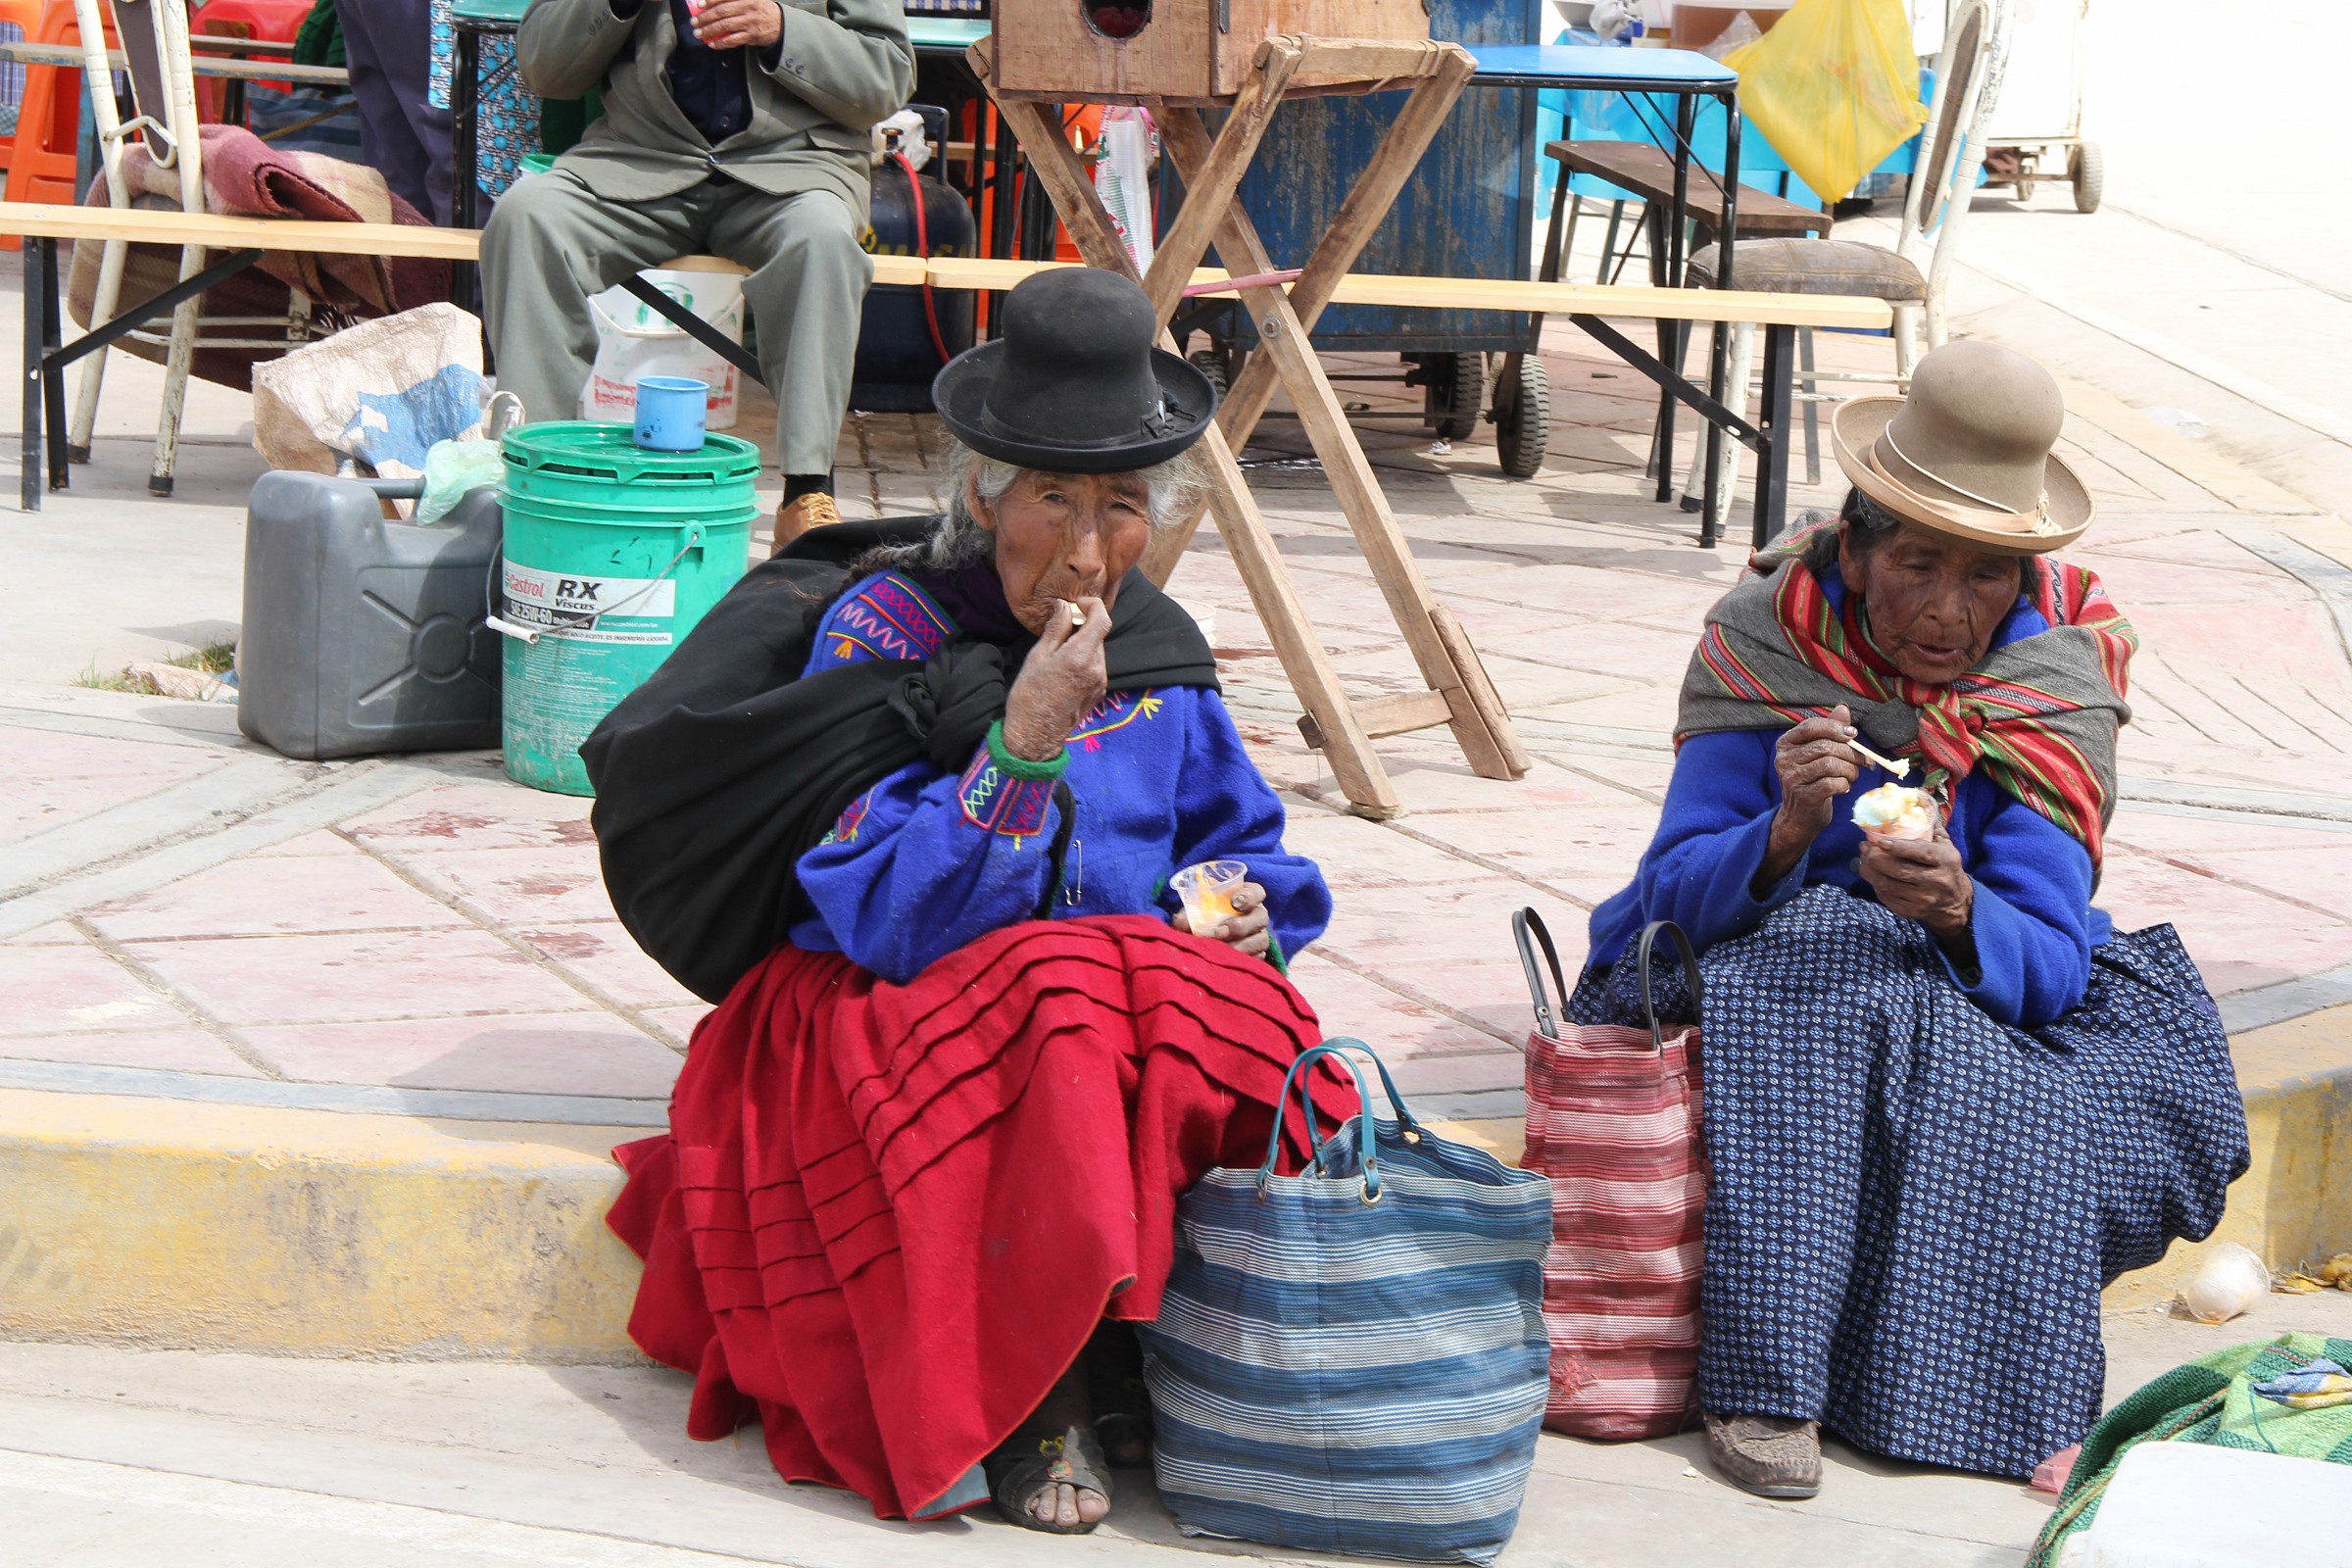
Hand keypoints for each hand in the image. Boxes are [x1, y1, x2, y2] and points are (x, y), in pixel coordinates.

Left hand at [691, 0, 782, 50]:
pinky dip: (721, 43)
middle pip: (722, 12)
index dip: (710, 0)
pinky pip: (733, 40)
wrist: (780, 23)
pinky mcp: (752, 36)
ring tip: (699, 33)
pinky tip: (712, 44)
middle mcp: (748, 7)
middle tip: (694, 22)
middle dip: (706, 17)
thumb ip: (732, 0)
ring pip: (725, 26)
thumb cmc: (760, 9)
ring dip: (710, 31)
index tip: (699, 4)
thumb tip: (709, 4)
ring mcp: (750, 22)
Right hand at [1000, 597, 1107, 761]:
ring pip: (1097, 651)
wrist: (1034, 736)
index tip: (1078, 604)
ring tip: (1059, 653)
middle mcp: (1097, 668)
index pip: (1102, 619)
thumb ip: (1056, 628)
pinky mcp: (1099, 693)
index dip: (1093, 605)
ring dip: (1083, 644)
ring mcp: (1100, 682)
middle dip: (1083, 626)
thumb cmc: (1029, 695)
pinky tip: (1065, 670)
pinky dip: (1084, 660)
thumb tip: (1064, 606)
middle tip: (1060, 628)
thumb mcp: (1038, 656)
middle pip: (1098, 635)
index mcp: (1081, 656)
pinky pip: (1096, 667)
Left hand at [1171, 880, 1272, 957]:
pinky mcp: (1259, 954)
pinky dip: (1243, 960)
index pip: (1256, 892)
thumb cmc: (1204, 916)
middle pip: (1261, 917)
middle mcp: (1257, 915)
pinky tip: (1228, 962)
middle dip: (1241, 926)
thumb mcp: (1196, 911)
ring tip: (1221, 951)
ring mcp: (1260, 935)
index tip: (1234, 903)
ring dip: (1241, 946)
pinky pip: (1258, 958)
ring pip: (1260, 940)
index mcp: (1246, 897)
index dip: (1249, 896)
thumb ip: (1188, 914)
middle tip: (1220, 932)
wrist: (1207, 939)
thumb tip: (1181, 923)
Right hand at [1757, 704, 1860, 887]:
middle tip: (1862, 762)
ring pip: (1831, 765)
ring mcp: (1791, 779)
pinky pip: (1833, 784)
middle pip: (1826, 746)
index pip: (1811, 727)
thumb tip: (1843, 708)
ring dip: (1850, 771)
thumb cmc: (1813, 779)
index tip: (1853, 735)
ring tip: (1852, 776)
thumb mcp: (1818, 753)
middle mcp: (1783, 760)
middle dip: (1851, 753)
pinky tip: (1843, 787)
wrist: (1801, 816)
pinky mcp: (1803, 796)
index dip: (1835, 728)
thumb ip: (1829, 730)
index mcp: (1786, 744)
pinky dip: (1845, 785)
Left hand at [1858, 819, 1972, 940]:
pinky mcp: (1912, 911)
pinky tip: (1873, 875)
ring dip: (1869, 871)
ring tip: (1864, 859)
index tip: (1880, 841)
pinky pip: (1886, 897)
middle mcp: (1935, 880)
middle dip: (1875, 857)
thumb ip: (1931, 828)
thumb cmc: (1946, 866)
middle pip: (1898, 869)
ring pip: (1887, 885)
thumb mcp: (1946, 846)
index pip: (1919, 852)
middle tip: (1864, 847)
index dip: (1898, 847)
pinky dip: (1875, 885)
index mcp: (1945, 860)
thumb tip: (1918, 800)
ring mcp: (1923, 899)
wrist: (1956, 901)